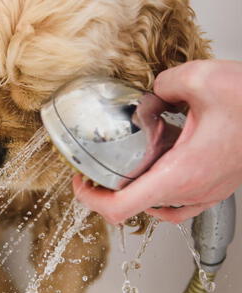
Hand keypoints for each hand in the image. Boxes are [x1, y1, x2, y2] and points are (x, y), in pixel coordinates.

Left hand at [73, 60, 241, 223]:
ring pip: (158, 207)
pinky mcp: (216, 187)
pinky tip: (158, 166)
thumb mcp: (200, 80)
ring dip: (135, 190)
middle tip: (96, 168)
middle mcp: (192, 191)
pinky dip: (160, 190)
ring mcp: (206, 193)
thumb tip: (153, 93)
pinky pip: (179, 202)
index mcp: (180, 175)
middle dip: (109, 189)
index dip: (91, 200)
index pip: (120, 209)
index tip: (80, 183)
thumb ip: (163, 85)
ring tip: (124, 167)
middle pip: (134, 208)